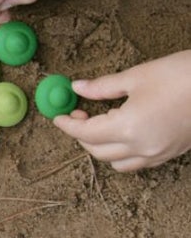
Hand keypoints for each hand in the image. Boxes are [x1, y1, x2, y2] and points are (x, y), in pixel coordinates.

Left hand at [53, 50, 190, 170]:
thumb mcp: (137, 76)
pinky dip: (123, 153)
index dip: (68, 125)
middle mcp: (142, 147)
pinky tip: (123, 132)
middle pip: (97, 151)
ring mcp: (159, 153)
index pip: (85, 133)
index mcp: (129, 127)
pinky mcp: (172, 153)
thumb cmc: (183, 75)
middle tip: (79, 113)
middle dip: (82, 135)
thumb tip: (77, 87)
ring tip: (100, 123)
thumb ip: (102, 87)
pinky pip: (138, 162)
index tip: (58, 116)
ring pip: (117, 162)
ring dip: (101, 147)